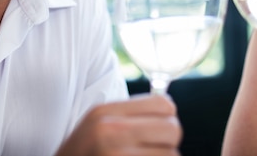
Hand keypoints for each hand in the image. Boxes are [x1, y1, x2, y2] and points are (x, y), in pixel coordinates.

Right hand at [56, 94, 181, 155]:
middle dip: (169, 141)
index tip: (159, 129)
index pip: (163, 104)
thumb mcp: (97, 126)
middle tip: (155, 148)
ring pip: (171, 155)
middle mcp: (109, 132)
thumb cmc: (84, 154)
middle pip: (172, 129)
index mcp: (104, 113)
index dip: (168, 117)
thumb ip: (130, 115)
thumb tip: (170, 110)